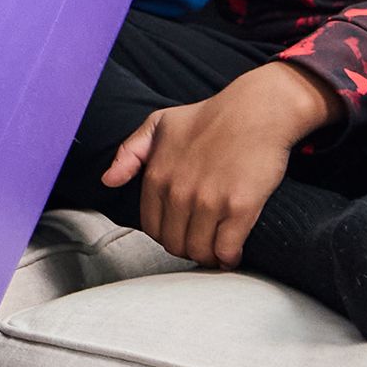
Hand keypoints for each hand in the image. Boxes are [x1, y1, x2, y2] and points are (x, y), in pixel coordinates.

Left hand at [103, 62, 341, 267]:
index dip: (167, 235)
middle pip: (175, 244)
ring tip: (217, 249)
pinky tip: (232, 252)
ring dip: (208, 256)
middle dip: (187, 248)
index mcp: (157, 175)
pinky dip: (229, 257)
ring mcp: (209, 201)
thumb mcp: (160, 123)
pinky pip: (226, 250)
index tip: (182, 232)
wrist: (258, 109)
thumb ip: (130, 152)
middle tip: (202, 242)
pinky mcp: (239, 208)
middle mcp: (179, 192)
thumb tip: (108, 180)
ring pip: (200, 251)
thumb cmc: (211, 116)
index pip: (152, 228)